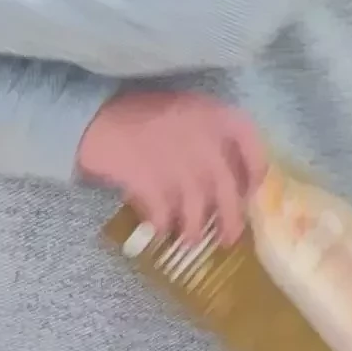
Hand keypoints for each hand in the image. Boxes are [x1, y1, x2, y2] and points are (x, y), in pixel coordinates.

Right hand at [77, 89, 267, 247]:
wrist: (96, 118)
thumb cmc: (144, 114)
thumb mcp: (187, 111)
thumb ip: (213, 135)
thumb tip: (233, 176)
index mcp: (216, 115)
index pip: (253, 147)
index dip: (255, 175)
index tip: (249, 194)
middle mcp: (203, 138)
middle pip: (227, 188)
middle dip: (230, 218)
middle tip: (228, 238)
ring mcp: (176, 161)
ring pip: (197, 206)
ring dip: (196, 228)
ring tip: (192, 239)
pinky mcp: (149, 180)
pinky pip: (165, 212)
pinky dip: (164, 224)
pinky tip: (162, 229)